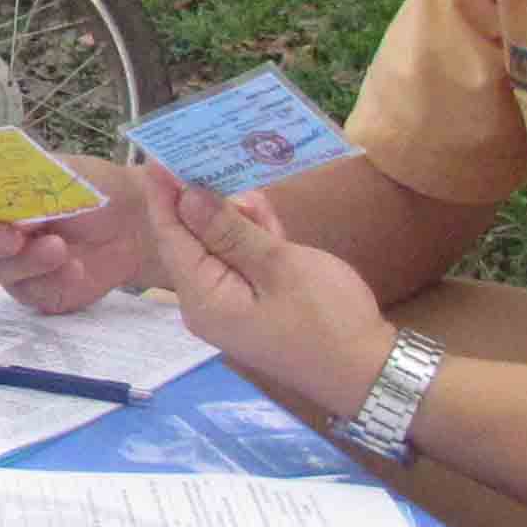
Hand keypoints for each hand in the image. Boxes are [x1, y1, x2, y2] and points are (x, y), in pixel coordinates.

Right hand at [0, 170, 151, 315]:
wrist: (135, 223)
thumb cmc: (93, 189)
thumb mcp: (60, 172)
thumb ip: (24, 179)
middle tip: (16, 236)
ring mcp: (14, 265)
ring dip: (26, 260)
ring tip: (60, 248)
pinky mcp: (37, 291)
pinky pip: (30, 294)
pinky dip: (52, 281)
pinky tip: (76, 268)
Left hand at [133, 164, 393, 425]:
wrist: (368, 371)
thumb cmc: (325, 317)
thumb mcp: (278, 265)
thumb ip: (228, 231)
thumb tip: (186, 198)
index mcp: (202, 298)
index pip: (171, 237)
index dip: (164, 195)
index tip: (158, 155)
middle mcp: (207, 304)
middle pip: (192, 241)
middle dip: (201, 200)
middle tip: (209, 155)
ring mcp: (231, 306)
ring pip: (220, 248)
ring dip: (233, 216)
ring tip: (246, 180)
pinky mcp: (255, 305)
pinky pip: (242, 264)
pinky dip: (251, 238)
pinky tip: (263, 211)